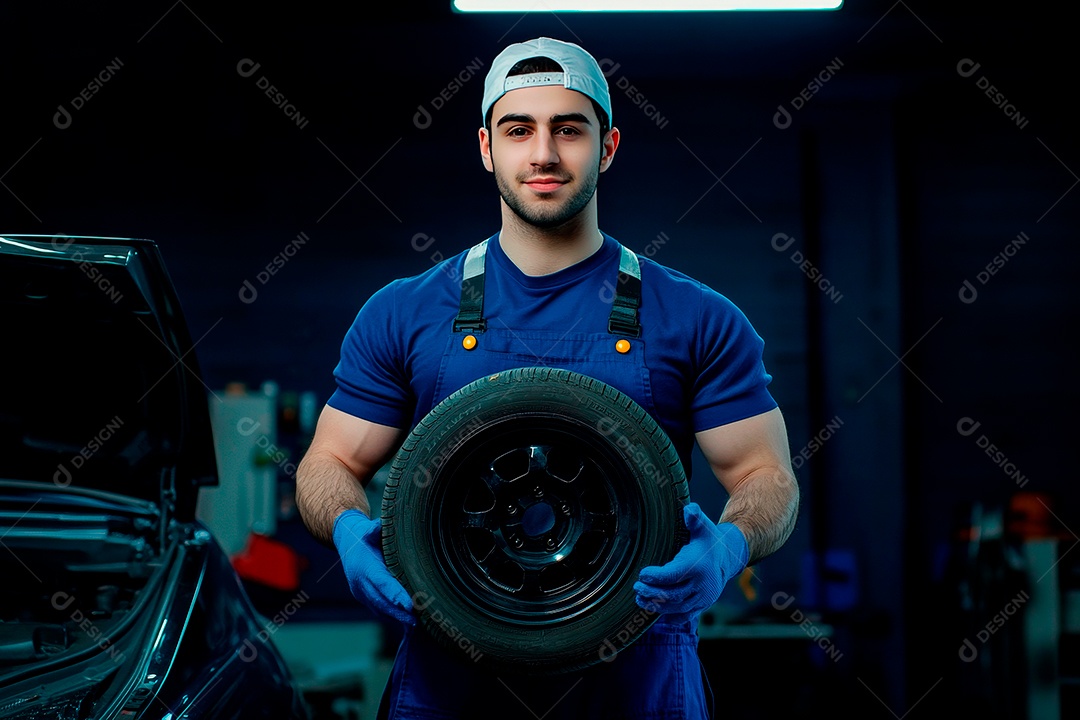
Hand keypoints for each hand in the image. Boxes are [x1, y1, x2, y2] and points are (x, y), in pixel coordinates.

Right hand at [332, 509, 415, 625]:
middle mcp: (361, 584)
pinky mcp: (365, 598)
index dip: (395, 594)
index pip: (382, 583)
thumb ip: (375, 529)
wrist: (347, 544)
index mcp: (365, 568)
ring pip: (380, 609)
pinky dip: (392, 617)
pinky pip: (379, 610)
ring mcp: (362, 593)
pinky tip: (407, 624)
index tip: (409, 604)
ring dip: (397, 618)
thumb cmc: (363, 536)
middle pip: (382, 601)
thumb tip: (381, 524)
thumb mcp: (368, 529)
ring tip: (415, 626)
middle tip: (417, 620)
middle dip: (399, 612)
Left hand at [633, 503, 748, 623]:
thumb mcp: (703, 527)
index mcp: (699, 566)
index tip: (642, 574)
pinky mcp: (702, 606)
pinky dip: (669, 617)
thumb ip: (694, 518)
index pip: (674, 575)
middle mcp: (702, 585)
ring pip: (677, 607)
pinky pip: (685, 616)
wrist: (726, 558)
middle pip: (673, 594)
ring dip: (656, 605)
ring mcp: (703, 598)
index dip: (656, 576)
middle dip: (652, 592)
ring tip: (640, 598)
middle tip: (637, 588)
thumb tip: (689, 509)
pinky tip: (654, 612)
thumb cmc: (708, 541)